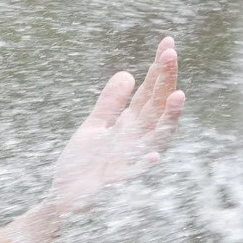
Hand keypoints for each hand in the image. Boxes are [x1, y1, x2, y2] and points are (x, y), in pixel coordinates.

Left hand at [49, 36, 185, 209]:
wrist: (64, 199)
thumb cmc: (82, 165)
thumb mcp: (94, 127)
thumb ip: (110, 103)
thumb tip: (127, 74)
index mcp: (131, 124)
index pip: (150, 92)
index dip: (159, 69)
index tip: (167, 43)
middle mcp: (137, 139)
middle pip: (156, 106)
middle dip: (165, 81)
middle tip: (171, 54)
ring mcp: (131, 159)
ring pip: (157, 138)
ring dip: (168, 119)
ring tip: (178, 95)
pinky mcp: (118, 182)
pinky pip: (134, 174)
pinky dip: (145, 165)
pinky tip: (153, 156)